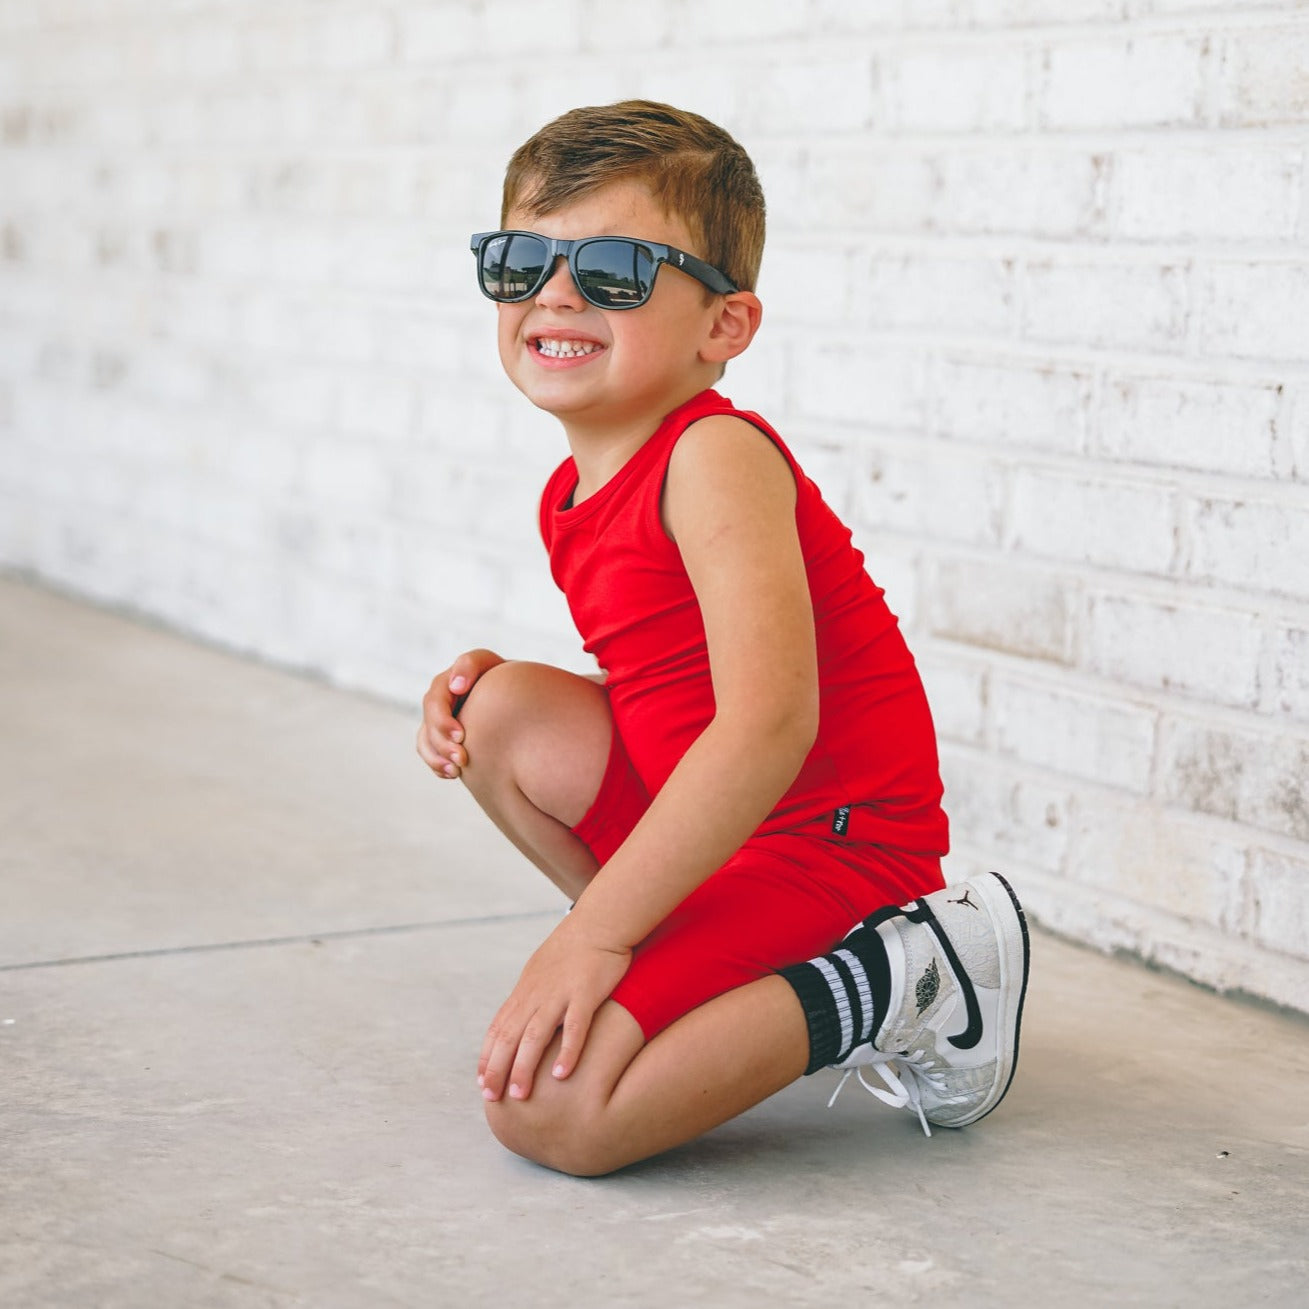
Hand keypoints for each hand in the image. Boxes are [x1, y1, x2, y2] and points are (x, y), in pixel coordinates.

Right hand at [416, 648, 503, 778]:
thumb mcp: (493, 665)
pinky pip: (431, 753)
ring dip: (437, 757)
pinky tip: (454, 774)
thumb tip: (455, 686)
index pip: (435, 700)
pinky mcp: (443, 737)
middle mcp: (440, 700)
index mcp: (448, 681)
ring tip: (457, 771)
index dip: (442, 720)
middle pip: (430, 723)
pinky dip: (438, 764)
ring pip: (426, 740)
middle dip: (442, 743)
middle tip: (462, 759)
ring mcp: (440, 719)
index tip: (461, 737)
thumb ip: (471, 665)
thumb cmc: (508, 678)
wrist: (517, 698)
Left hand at [478, 919, 631, 1101]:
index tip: (481, 1082)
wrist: (600, 921)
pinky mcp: (585, 993)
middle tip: (491, 1097)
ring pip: (534, 1035)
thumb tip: (523, 1018)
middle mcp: (536, 994)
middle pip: (509, 1036)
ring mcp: (559, 993)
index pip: (497, 1028)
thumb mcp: (543, 969)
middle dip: (497, 1068)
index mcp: (526, 990)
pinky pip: (574, 1026)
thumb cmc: (575, 946)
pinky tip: (561, 1074)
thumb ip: (532, 994)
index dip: (487, 1057)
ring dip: (524, 1066)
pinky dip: (566, 1051)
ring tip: (519, 1094)